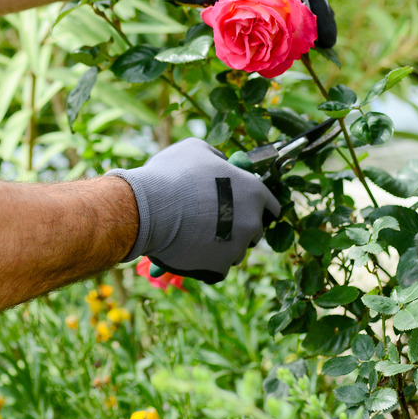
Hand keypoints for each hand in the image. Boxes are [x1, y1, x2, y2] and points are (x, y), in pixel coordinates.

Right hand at [107, 139, 280, 282]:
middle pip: (254, 230)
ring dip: (222, 246)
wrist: (147, 209)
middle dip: (239, 227)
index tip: (244, 208)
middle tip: (214, 222)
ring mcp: (237, 247)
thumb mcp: (196, 149)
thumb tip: (221, 162)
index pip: (271, 206)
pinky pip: (218, 268)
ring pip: (235, 251)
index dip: (256, 206)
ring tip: (196, 237)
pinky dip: (206, 262)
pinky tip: (190, 251)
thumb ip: (216, 156)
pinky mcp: (220, 269)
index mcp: (253, 191)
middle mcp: (252, 221)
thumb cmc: (171, 175)